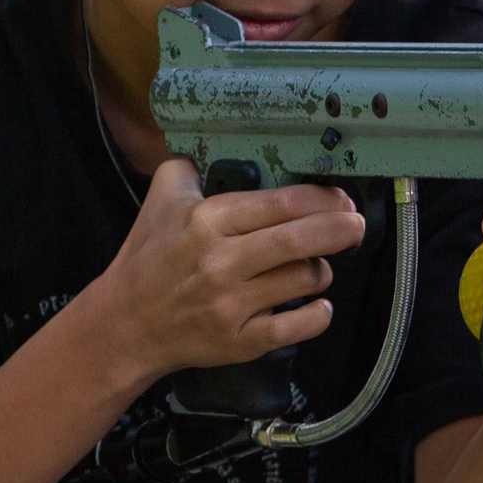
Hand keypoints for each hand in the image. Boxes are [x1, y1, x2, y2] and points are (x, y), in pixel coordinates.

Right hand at [100, 160, 367, 382]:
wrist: (125, 324)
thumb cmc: (149, 259)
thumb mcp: (161, 200)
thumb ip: (189, 166)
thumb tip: (221, 140)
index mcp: (208, 222)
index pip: (281, 204)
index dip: (322, 199)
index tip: (341, 198)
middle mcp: (222, 262)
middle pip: (300, 240)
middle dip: (340, 229)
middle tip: (356, 225)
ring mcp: (232, 305)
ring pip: (304, 279)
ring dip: (322, 270)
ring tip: (318, 265)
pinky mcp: (239, 341)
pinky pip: (297, 326)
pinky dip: (319, 314)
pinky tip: (319, 304)